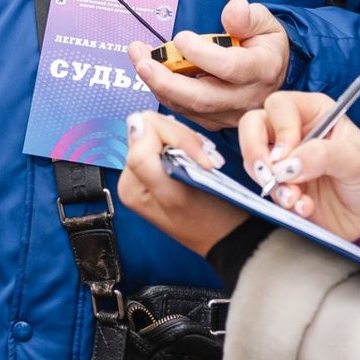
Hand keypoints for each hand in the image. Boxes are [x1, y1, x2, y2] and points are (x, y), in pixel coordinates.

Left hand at [117, 109, 246, 256]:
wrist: (229, 237)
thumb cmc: (208, 221)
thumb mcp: (174, 193)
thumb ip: (144, 159)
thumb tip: (134, 122)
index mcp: (130, 181)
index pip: (145, 129)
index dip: (177, 136)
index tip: (203, 159)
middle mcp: (135, 174)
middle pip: (154, 126)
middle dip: (184, 139)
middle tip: (208, 160)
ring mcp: (150, 170)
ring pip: (166, 130)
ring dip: (191, 142)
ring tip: (208, 162)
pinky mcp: (166, 167)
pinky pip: (175, 141)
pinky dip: (194, 146)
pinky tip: (205, 160)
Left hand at [128, 0, 291, 130]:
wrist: (273, 73)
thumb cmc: (265, 45)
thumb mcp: (265, 22)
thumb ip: (248, 16)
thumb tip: (234, 10)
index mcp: (262, 69)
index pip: (230, 67)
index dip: (202, 54)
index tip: (180, 38)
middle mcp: (246, 97)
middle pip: (203, 98)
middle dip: (167, 81)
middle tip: (143, 61)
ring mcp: (229, 113)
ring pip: (189, 107)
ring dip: (158, 85)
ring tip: (140, 59)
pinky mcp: (214, 120)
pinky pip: (184, 110)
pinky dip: (164, 92)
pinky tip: (151, 71)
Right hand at [239, 91, 359, 246]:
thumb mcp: (357, 161)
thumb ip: (323, 155)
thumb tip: (286, 164)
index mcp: (315, 112)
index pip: (279, 106)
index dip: (280, 130)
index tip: (288, 156)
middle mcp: (295, 131)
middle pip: (253, 126)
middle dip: (255, 153)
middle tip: (269, 177)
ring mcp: (285, 159)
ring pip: (255, 161)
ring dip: (271, 184)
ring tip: (296, 200)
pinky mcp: (283, 186)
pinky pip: (266, 189)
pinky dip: (281, 202)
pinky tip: (305, 208)